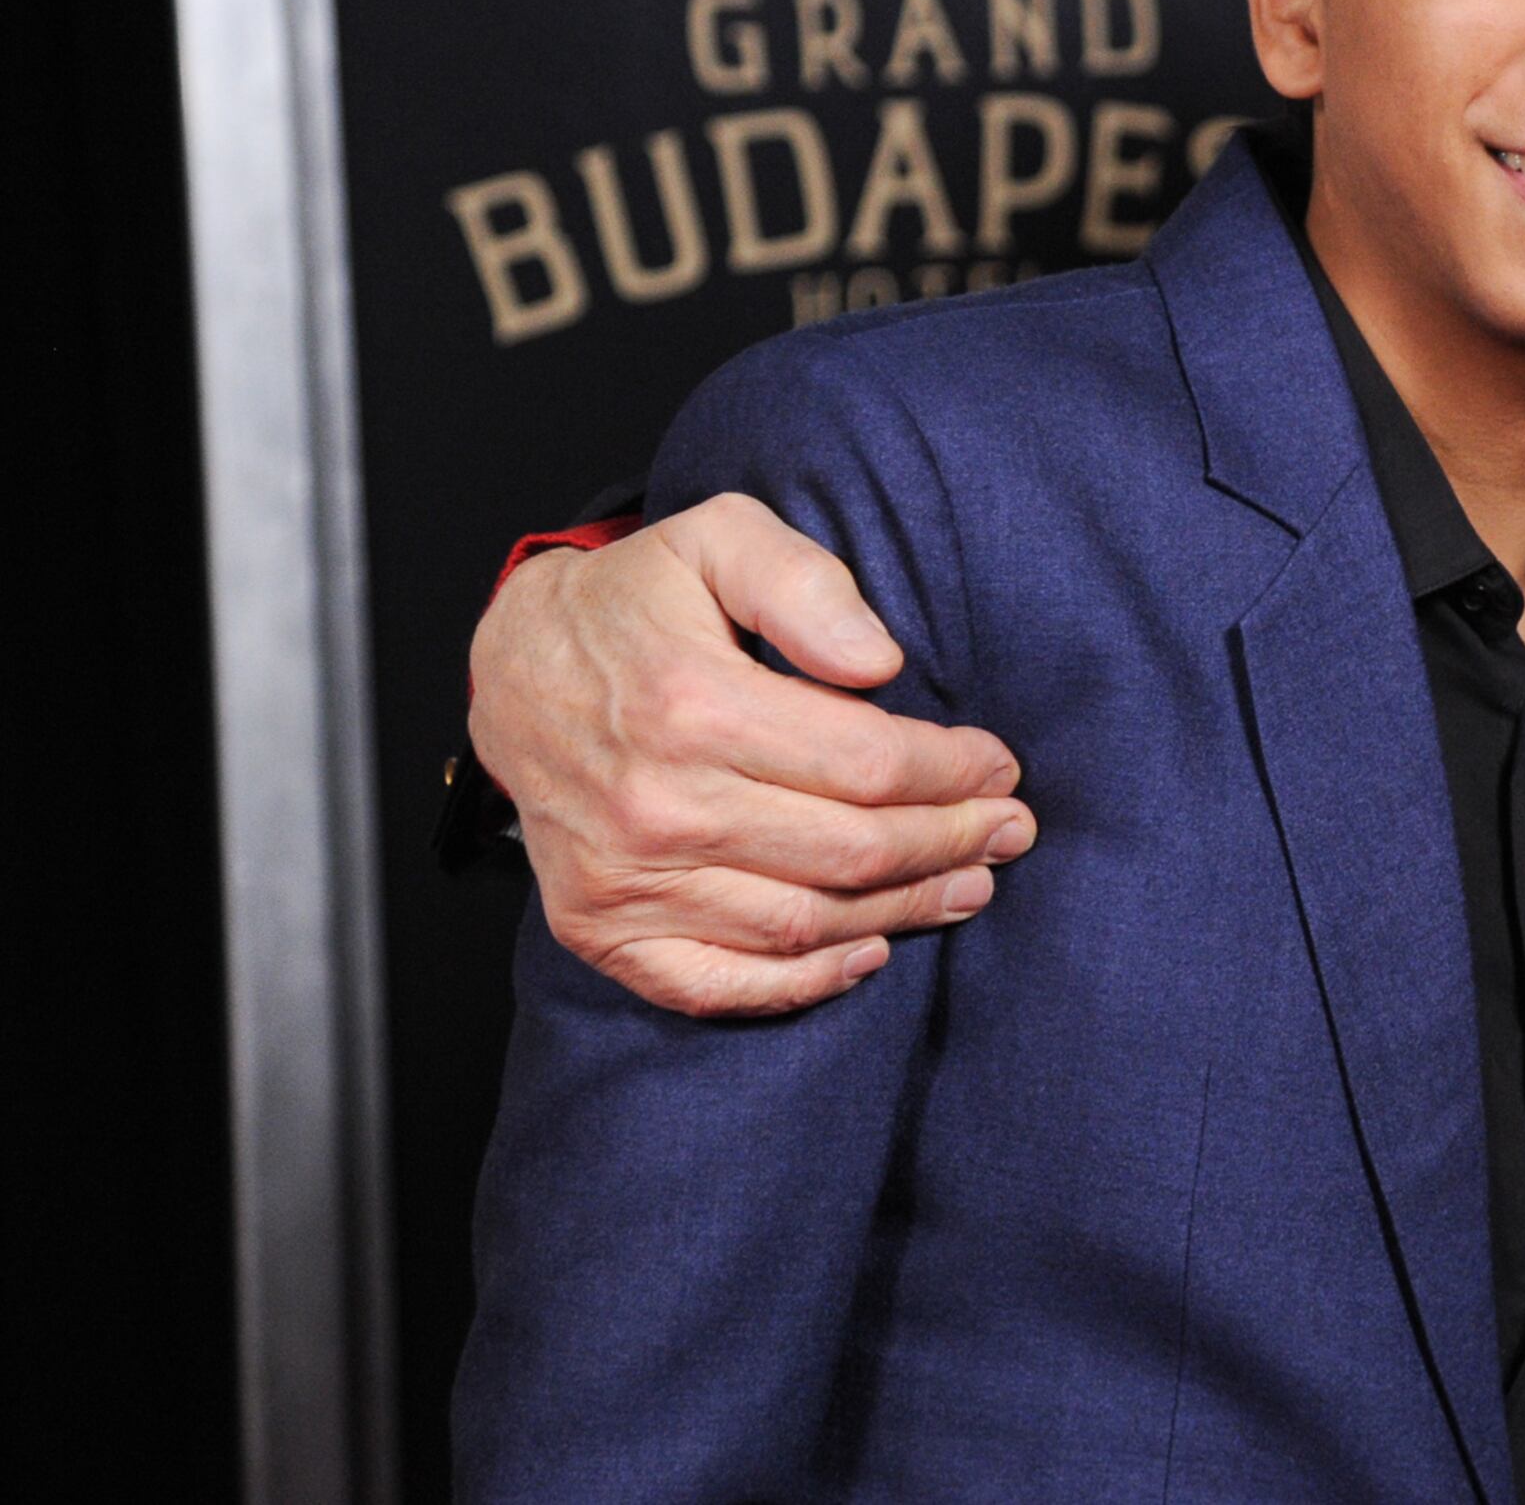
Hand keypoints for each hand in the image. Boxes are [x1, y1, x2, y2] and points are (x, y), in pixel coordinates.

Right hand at [466, 494, 1034, 1017]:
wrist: (513, 667)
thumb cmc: (637, 599)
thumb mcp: (719, 538)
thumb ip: (805, 584)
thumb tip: (881, 662)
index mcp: (692, 707)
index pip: (868, 765)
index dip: (953, 773)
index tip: (1001, 766)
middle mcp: (655, 806)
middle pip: (850, 851)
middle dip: (952, 842)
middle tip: (1010, 831)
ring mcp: (623, 878)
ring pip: (802, 924)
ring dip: (903, 912)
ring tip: (970, 886)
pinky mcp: (599, 926)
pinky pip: (714, 982)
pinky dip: (799, 985)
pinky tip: (867, 955)